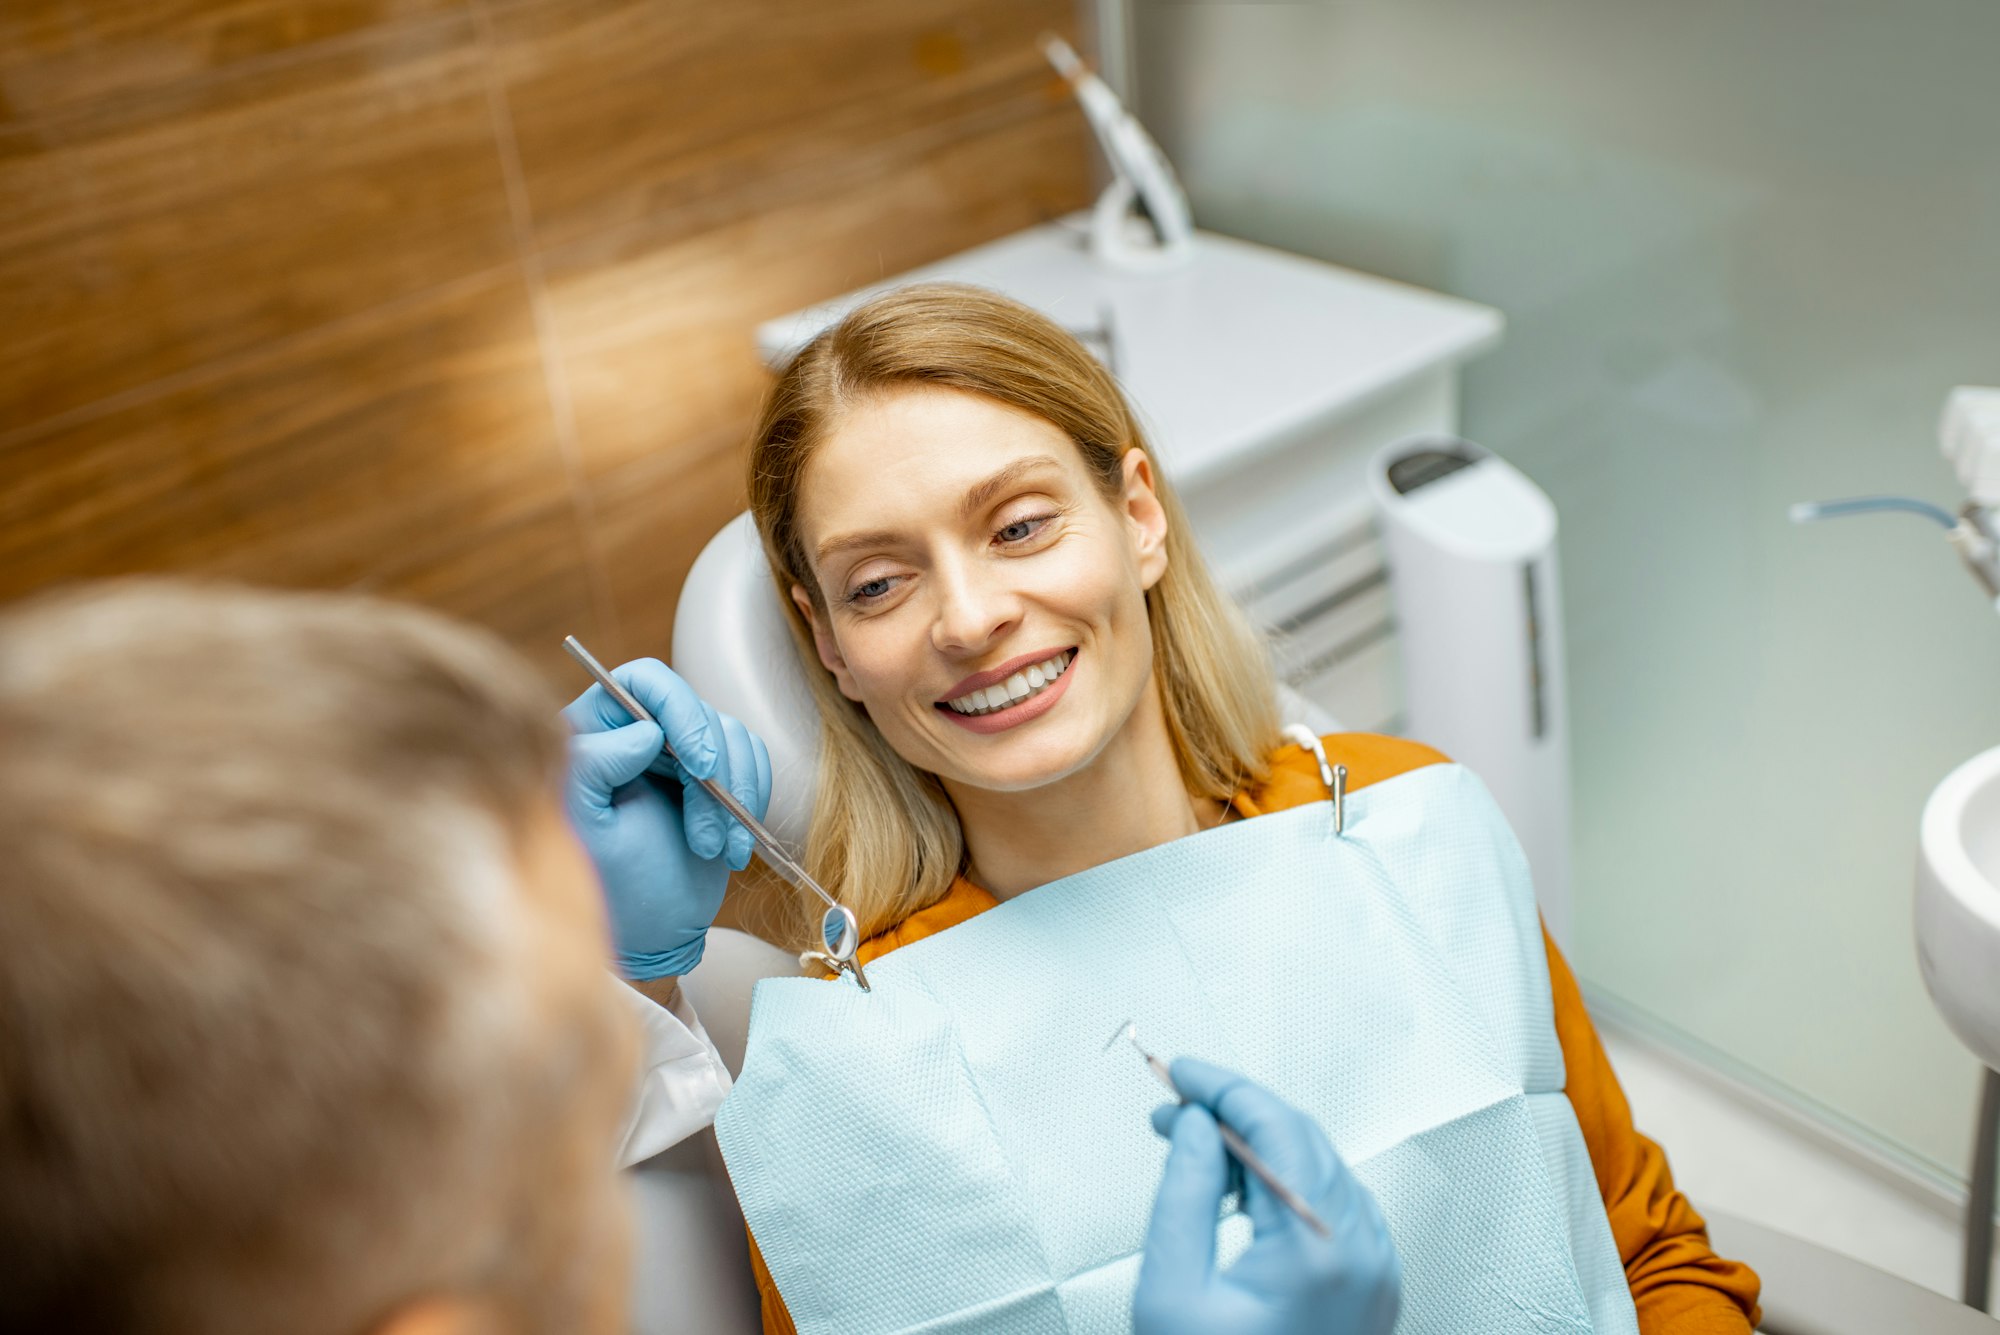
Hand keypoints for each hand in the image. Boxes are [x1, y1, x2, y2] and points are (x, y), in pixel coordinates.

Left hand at [562, 658, 770, 979]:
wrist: (649, 932)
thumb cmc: (607, 887)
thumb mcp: (588, 831)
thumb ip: (596, 768)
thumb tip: (644, 732)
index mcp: (596, 733)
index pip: (645, 682)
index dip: (681, 711)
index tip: (700, 766)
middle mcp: (638, 732)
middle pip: (699, 712)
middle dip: (716, 776)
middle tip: (707, 836)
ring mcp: (680, 753)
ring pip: (732, 736)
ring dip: (738, 794)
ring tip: (719, 849)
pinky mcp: (715, 776)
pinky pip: (752, 760)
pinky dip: (755, 798)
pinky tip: (735, 843)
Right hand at [1132, 1059, 1400, 1334]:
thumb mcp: (1173, 1292)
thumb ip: (1184, 1195)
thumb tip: (1197, 1125)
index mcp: (1316, 1253)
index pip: (1276, 1128)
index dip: (1222, 1088)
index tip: (1181, 1074)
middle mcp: (1361, 1257)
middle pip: (1302, 1141)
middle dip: (1234, 1114)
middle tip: (1176, 1110)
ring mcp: (1375, 1273)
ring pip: (1321, 1168)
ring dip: (1260, 1147)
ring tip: (1199, 1151)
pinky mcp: (1372, 1287)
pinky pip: (1336, 1205)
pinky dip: (1289, 1182)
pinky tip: (1245, 1189)